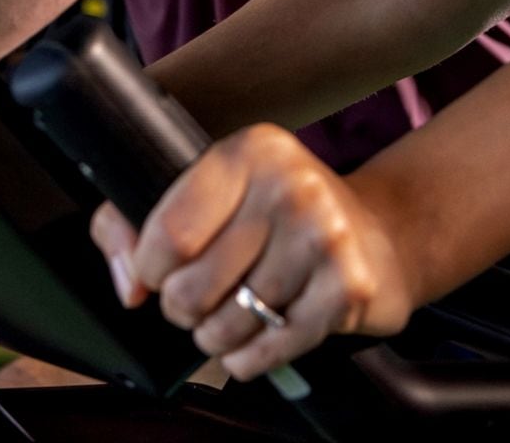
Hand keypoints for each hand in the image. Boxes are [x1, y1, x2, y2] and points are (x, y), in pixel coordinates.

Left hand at [89, 123, 414, 379]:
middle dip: (181, 309)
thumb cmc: (278, 215)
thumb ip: (133, 224)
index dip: (150, 269)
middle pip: (194, 287)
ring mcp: (324, 237)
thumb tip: (129, 286)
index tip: (159, 272)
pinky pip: (270, 349)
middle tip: (194, 302)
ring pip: (229, 325)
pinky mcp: (348, 288)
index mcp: (248, 152)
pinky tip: (253, 340)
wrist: (380, 234)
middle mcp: (290, 186)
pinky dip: (249, 358)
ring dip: (215, 336)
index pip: (169, 234)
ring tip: (224, 320)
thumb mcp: (208, 191)